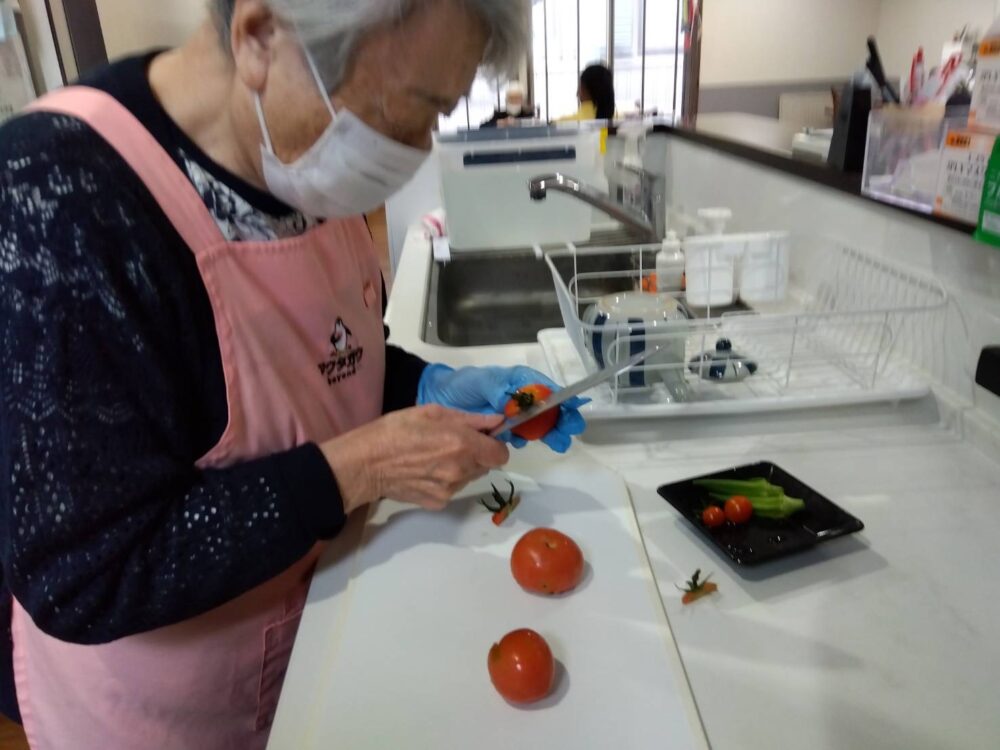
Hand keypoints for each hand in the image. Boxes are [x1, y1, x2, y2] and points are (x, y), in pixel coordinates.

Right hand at [321, 406, 509, 512]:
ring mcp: (450, 490)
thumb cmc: (396, 430)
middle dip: (476, 454)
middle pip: (486, 466)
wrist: (365, 464)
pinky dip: (446, 480)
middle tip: (451, 444)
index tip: (482, 438)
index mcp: (462, 444)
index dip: (494, 444)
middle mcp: (461, 470)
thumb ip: (470, 419)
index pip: (501, 454)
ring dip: (461, 467)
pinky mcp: (438, 503)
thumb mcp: (432, 413)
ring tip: (433, 457)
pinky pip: (452, 489)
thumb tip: (497, 421)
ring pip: (469, 478)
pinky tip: (424, 471)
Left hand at [417, 364, 587, 452]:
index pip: (546, 390)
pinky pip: (520, 436)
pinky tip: (526, 442)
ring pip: (538, 425)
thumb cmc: (462, 385)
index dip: (562, 400)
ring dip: (549, 433)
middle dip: (560, 421)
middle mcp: (520, 400)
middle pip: (548, 410)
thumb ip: (500, 390)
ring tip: (557, 442)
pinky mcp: (502, 432)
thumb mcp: (482, 382)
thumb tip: (517, 403)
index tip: (573, 410)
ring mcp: (513, 417)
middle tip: (567, 432)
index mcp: (519, 382)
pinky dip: (526, 439)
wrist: (438, 398)